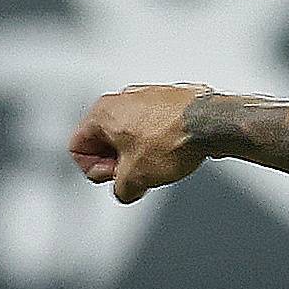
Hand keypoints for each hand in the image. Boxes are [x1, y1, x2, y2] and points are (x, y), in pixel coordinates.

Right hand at [69, 85, 209, 203]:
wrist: (211, 124)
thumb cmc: (172, 139)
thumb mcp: (135, 178)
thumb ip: (120, 189)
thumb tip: (125, 190)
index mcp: (102, 112)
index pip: (78, 147)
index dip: (94, 169)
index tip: (115, 176)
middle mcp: (122, 99)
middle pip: (103, 141)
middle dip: (117, 163)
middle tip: (135, 174)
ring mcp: (146, 98)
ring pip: (129, 135)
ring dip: (138, 155)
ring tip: (157, 165)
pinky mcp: (167, 103)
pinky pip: (151, 128)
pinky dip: (156, 144)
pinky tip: (171, 154)